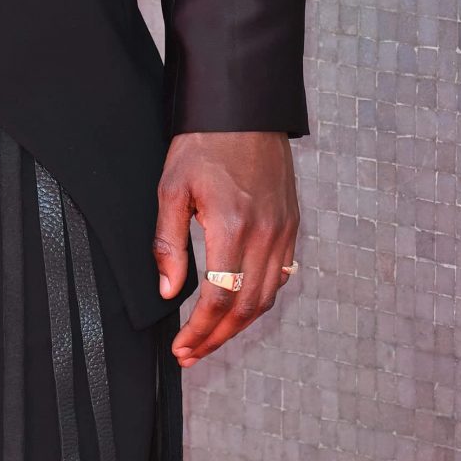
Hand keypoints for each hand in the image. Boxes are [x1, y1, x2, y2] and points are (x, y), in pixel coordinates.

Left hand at [151, 129, 298, 367]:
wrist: (244, 107)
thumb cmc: (204, 142)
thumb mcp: (172, 186)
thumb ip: (169, 242)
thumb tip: (169, 290)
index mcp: (233, 226)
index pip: (219, 299)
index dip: (200, 331)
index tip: (181, 348)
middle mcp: (265, 234)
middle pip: (246, 308)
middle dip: (217, 338)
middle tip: (192, 353)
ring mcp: (284, 230)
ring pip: (267, 297)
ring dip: (239, 325)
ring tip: (211, 337)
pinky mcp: (292, 223)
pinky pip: (280, 275)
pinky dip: (259, 298)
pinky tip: (238, 304)